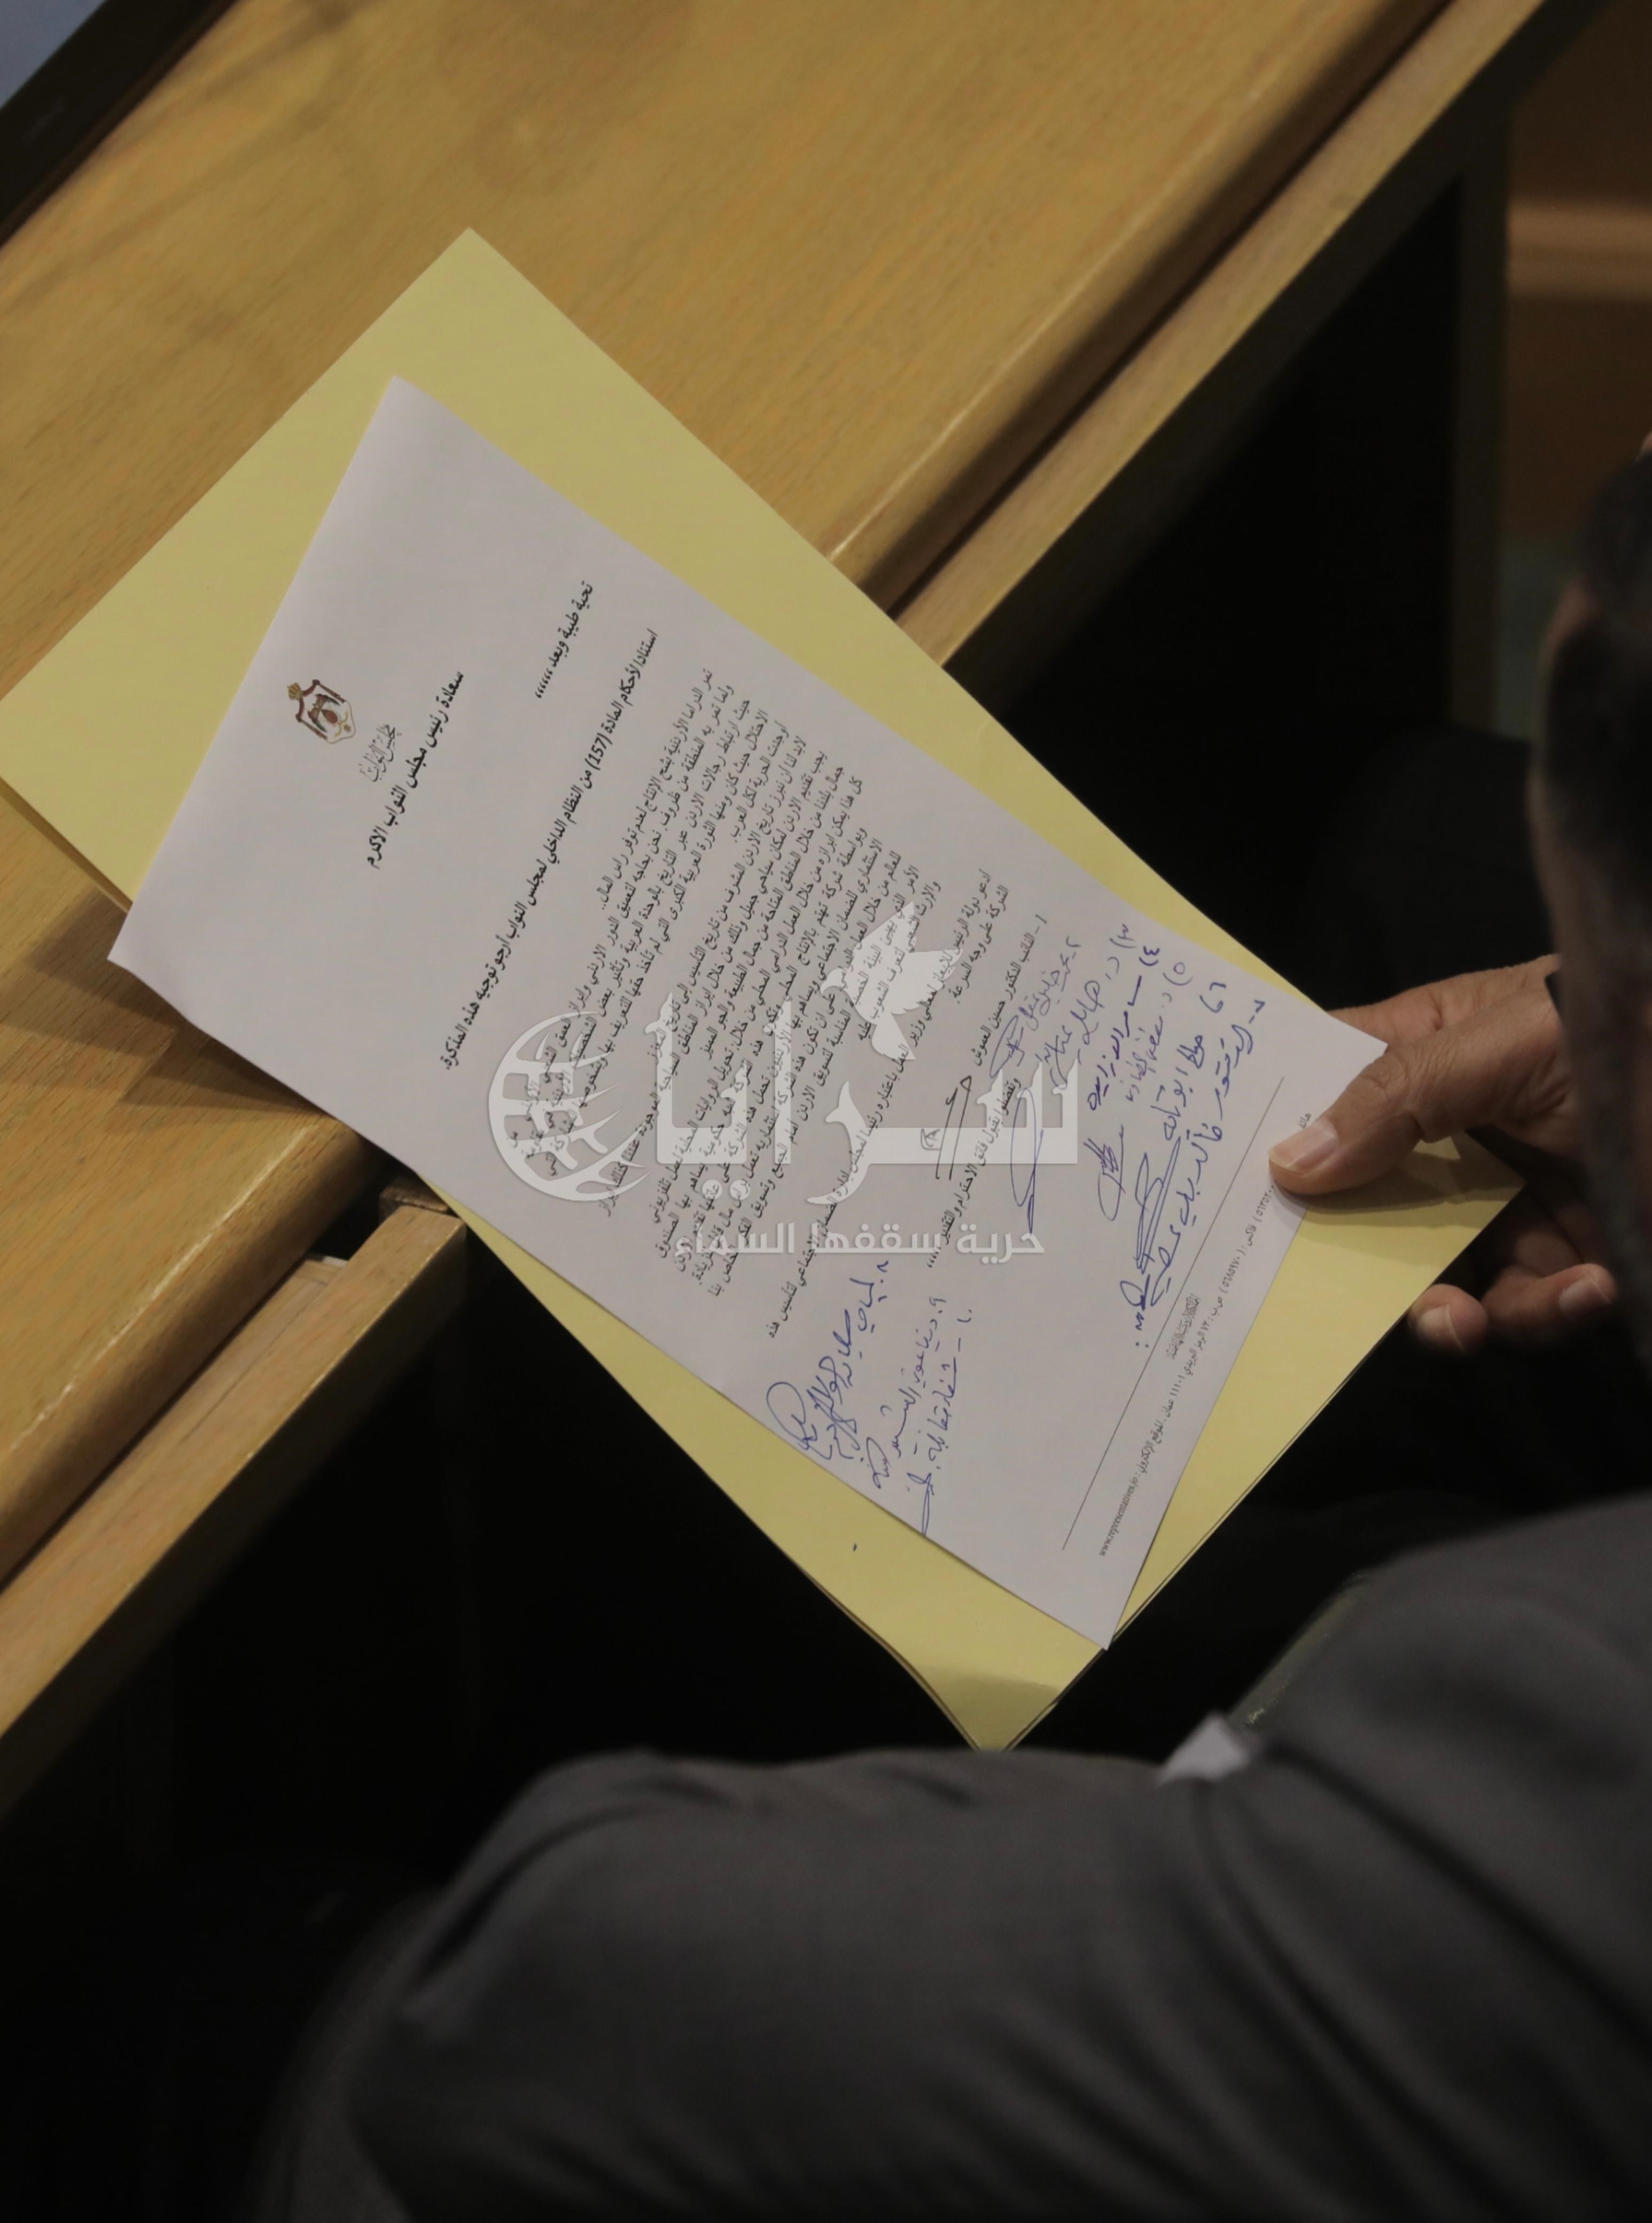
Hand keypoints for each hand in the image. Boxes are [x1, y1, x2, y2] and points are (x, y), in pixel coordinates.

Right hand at [1268, 959, 1615, 1354]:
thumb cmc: (1619, 1031)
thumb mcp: (1504, 1042)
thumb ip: (1396, 1098)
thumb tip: (1287, 1161)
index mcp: (1429, 1054)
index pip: (1328, 1090)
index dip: (1278, 1135)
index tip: (1230, 1192)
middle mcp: (1457, 1133)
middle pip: (1369, 1207)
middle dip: (1356, 1266)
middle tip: (1346, 1307)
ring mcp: (1513, 1200)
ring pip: (1440, 1276)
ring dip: (1455, 1311)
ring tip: (1474, 1322)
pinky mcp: (1571, 1257)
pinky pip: (1529, 1307)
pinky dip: (1549, 1312)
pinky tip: (1592, 1288)